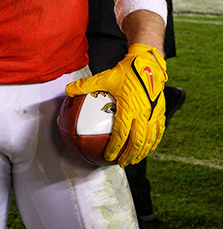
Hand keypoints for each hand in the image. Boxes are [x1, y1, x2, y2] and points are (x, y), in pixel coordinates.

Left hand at [65, 44, 166, 165]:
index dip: (115, 147)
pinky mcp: (161, 112)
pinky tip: (148, 148)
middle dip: (130, 155)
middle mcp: (144, 113)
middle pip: (138, 141)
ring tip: (134, 160)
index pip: (122, 133)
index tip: (108, 157)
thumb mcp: (104, 77)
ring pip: (150, 139)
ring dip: (142, 152)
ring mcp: (154, 114)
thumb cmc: (126, 71)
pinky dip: (154, 142)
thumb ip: (85, 85)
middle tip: (122, 164)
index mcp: (130, 107)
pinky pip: (159, 132)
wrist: (148, 64)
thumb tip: (68, 90)